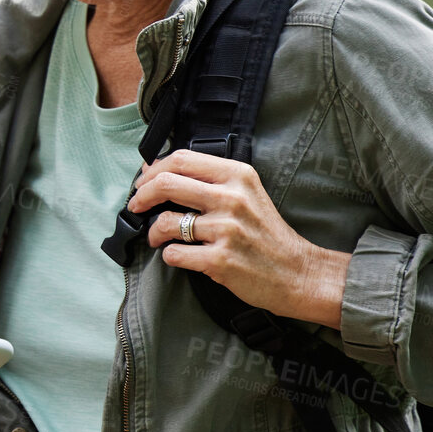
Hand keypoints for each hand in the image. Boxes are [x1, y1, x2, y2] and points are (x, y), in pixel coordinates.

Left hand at [129, 149, 348, 328]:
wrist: (296, 272)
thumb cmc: (266, 234)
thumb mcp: (247, 193)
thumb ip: (211, 180)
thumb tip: (160, 171)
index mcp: (237, 175)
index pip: (181, 159)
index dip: (153, 170)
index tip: (143, 181)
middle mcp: (231, 198)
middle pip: (166, 183)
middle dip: (142, 195)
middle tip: (136, 205)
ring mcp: (226, 229)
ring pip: (165, 222)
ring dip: (153, 232)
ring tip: (158, 238)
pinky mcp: (220, 260)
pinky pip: (175, 254)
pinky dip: (170, 256)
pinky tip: (178, 256)